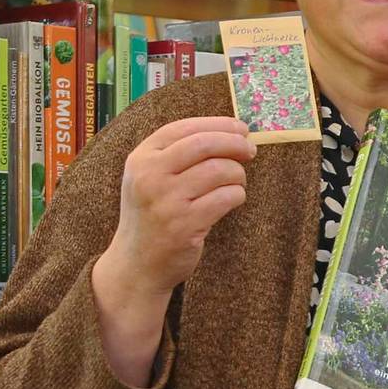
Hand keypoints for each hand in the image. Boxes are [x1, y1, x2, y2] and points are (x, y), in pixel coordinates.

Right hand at [101, 116, 254, 299]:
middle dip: (234, 143)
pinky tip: (232, 199)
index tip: (240, 128)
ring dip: (238, 174)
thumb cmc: (152, 214)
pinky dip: (237, 195)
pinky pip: (226, 198)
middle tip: (250, 150)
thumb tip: (229, 133)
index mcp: (141, 158)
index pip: (184, 128)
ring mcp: (167, 201)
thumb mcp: (149, 178)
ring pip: (220, 170)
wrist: (137, 263)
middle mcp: (150, 176)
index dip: (218, 124)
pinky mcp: (186, 225)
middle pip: (204, 144)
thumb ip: (177, 154)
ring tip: (236, 182)